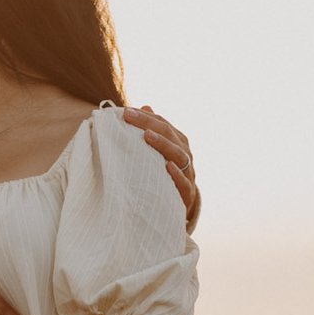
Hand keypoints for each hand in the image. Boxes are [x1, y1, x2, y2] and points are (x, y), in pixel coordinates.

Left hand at [122, 104, 200, 229]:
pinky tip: (167, 166)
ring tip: (147, 136)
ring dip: (163, 144)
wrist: (176, 208)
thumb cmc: (162, 176)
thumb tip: (144, 106)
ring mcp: (188, 174)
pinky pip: (184, 183)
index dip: (146, 117)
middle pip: (170, 135)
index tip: (125, 112)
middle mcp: (185, 155)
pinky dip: (176, 174)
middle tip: (129, 117)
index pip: (163, 125)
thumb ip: (152, 132)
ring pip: (179, 156)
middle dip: (149, 124)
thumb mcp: (156, 154)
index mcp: (178, 143)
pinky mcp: (187, 194)